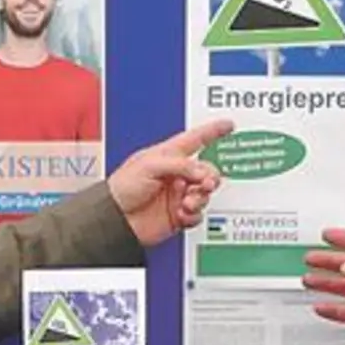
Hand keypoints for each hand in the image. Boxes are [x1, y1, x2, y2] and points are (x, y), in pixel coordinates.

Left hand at [107, 119, 233, 247]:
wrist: (115, 219)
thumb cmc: (122, 188)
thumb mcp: (150, 165)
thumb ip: (181, 164)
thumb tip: (203, 172)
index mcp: (168, 156)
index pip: (195, 139)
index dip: (212, 131)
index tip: (228, 125)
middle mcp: (176, 174)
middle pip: (207, 171)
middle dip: (210, 177)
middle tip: (204, 184)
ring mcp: (178, 195)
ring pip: (205, 193)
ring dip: (200, 198)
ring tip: (187, 202)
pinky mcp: (179, 215)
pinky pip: (198, 214)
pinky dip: (193, 214)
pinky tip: (182, 213)